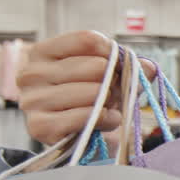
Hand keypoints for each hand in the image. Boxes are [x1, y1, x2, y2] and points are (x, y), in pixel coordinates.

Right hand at [17, 31, 155, 145]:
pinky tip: (106, 120)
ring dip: (111, 103)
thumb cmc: (93, 101)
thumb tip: (148, 67)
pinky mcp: (40, 127)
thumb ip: (130, 66)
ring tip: (107, 107)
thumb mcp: (111, 76)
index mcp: (42, 52)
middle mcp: (30, 74)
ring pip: (94, 91)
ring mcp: (32, 101)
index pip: (88, 40)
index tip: (121, 65)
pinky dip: (107, 119)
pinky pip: (89, 115)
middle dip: (115, 82)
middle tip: (114, 93)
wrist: (84, 139)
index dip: (114, 53)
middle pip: (95, 66)